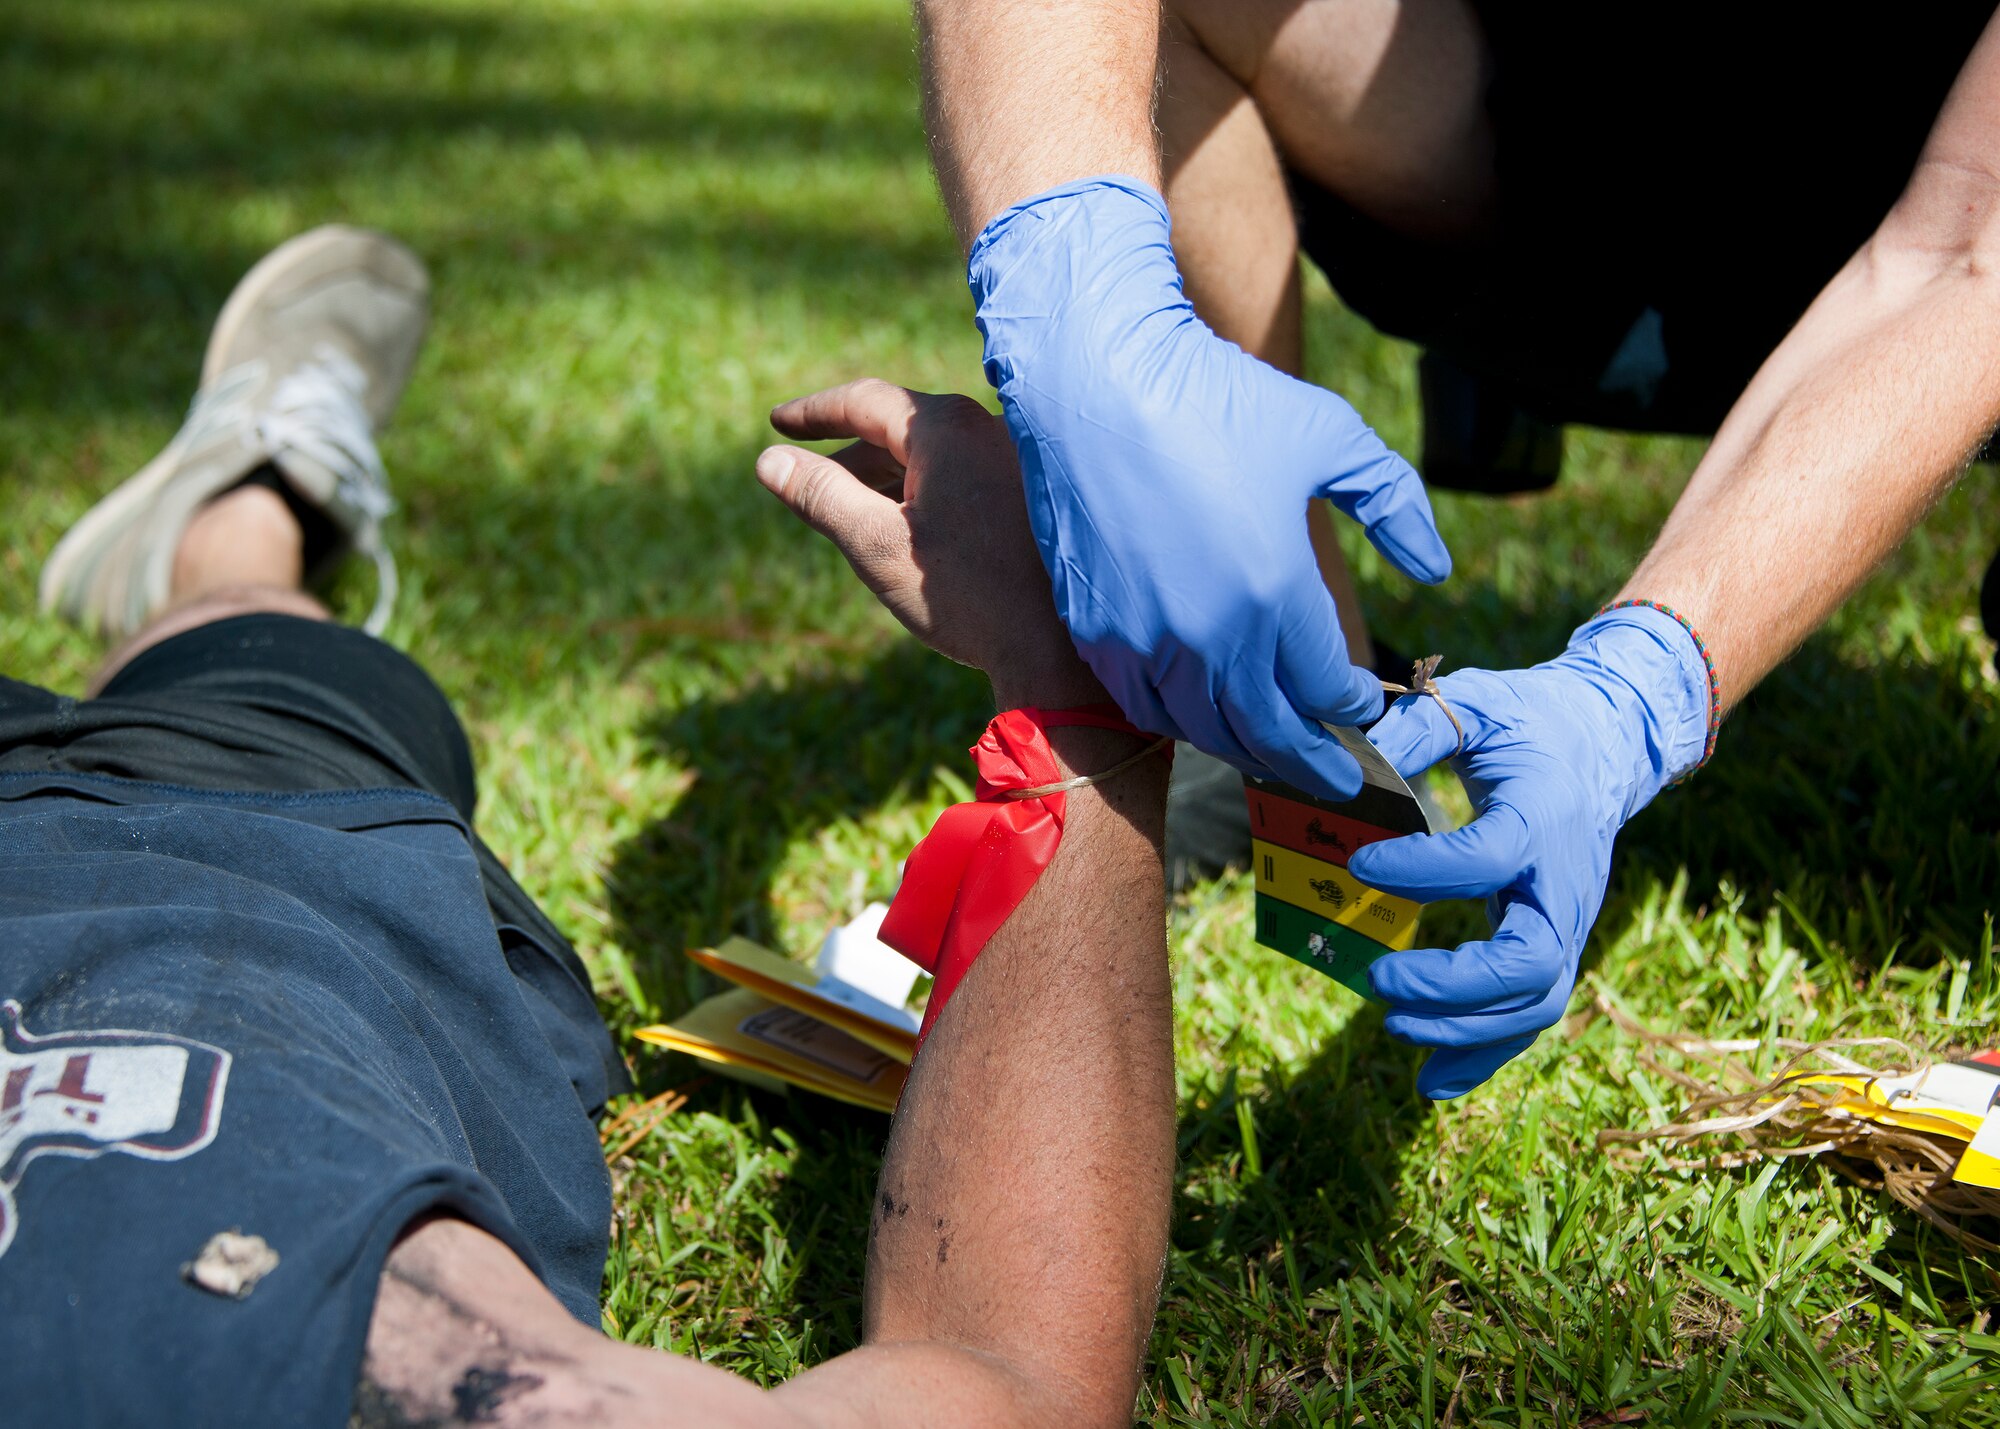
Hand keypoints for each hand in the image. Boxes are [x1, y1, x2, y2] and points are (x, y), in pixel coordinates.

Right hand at [758, 378, 1105, 708]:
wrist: (1054, 647)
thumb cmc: (965, 595)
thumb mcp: (874, 545)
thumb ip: (820, 496)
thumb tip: (769, 462)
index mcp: (948, 428)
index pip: (866, 401)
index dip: (814, 412)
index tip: (777, 424)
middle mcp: (989, 429)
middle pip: (902, 428)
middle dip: (850, 455)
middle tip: (806, 482)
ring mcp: (1018, 460)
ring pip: (934, 456)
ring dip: (886, 478)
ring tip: (851, 514)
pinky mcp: (1033, 495)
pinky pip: (963, 476)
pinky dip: (923, 493)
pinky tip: (909, 532)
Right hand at [968, 176, 1451, 797]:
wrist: (1095, 381)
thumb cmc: (1219, 398)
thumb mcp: (1333, 437)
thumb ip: (1396, 507)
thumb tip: (1435, 570)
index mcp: (1275, 593)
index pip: (1326, 690)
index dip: (1353, 707)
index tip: (1366, 707)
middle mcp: (1209, 634)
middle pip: (1270, 731)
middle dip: (1314, 761)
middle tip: (1342, 780)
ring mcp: (1145, 640)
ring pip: (1206, 729)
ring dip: (1248, 749)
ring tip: (1275, 755)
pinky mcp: (1096, 631)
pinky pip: (1146, 705)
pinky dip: (1184, 721)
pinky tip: (1205, 716)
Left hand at [1345, 607, 1712, 1097]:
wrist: (1603, 743)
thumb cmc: (1528, 723)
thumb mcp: (1476, 705)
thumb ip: (1418, 730)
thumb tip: (1347, 762)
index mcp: (1542, 815)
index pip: (1488, 857)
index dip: (1425, 871)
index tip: (1360, 865)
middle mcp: (1564, 882)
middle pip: (1530, 962)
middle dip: (1453, 984)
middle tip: (1378, 980)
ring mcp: (1565, 921)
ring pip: (1535, 1002)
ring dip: (1465, 1029)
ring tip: (1392, 1023)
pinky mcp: (1553, 946)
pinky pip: (1528, 1015)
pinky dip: (1484, 1055)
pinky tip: (1430, 1080)